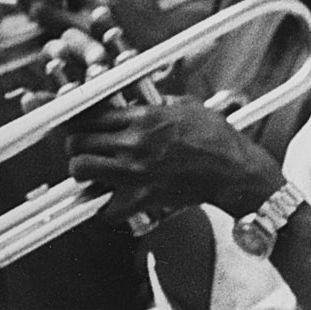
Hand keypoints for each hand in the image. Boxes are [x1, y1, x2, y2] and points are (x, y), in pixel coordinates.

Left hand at [64, 98, 285, 224]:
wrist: (234, 171)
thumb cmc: (217, 138)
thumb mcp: (188, 107)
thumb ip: (161, 103)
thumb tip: (146, 100)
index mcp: (144, 117)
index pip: (91, 116)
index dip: (81, 122)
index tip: (80, 127)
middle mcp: (134, 143)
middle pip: (78, 142)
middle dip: (76, 146)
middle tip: (82, 150)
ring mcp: (136, 172)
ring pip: (82, 170)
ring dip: (82, 172)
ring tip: (90, 173)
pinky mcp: (143, 198)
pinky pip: (107, 209)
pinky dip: (107, 209)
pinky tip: (112, 203)